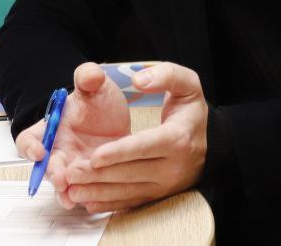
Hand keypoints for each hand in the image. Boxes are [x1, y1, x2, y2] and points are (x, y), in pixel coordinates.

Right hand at [14, 62, 129, 208]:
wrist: (114, 119)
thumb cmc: (95, 102)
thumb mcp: (95, 85)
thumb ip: (88, 76)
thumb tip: (89, 75)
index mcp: (50, 129)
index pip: (28, 140)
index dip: (30, 147)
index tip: (38, 151)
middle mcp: (58, 152)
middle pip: (46, 168)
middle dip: (52, 174)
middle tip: (60, 179)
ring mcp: (74, 168)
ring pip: (64, 185)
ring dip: (66, 192)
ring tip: (71, 198)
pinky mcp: (92, 180)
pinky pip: (86, 191)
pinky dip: (86, 197)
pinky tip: (92, 203)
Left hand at [60, 62, 208, 213]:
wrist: (209, 142)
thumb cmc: (190, 111)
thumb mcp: (186, 84)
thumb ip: (165, 75)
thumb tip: (140, 79)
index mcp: (177, 138)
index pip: (144, 146)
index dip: (119, 152)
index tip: (95, 155)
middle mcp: (172, 166)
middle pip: (131, 172)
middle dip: (99, 175)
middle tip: (71, 172)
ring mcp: (165, 184)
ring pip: (128, 191)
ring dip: (99, 192)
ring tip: (73, 190)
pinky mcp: (158, 195)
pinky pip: (132, 202)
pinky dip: (109, 204)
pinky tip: (89, 203)